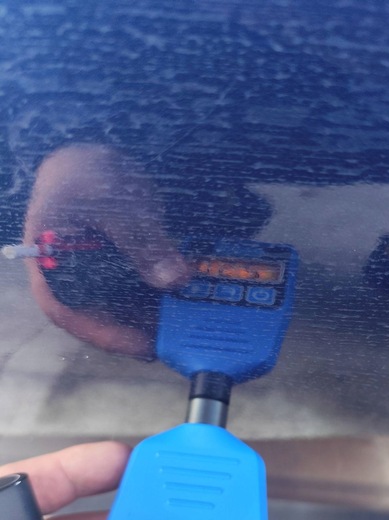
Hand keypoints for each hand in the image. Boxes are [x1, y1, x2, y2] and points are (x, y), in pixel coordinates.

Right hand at [24, 144, 189, 357]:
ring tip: (194, 322)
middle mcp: (72, 285)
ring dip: (159, 316)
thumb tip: (175, 279)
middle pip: (106, 318)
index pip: (71, 314)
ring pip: (127, 309)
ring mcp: (96, 282)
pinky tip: (190, 300)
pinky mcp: (119, 276)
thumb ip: (144, 242)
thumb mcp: (116, 206)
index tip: (147, 347)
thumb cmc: (86, 178)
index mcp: (50, 270)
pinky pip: (141, 293)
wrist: (89, 160)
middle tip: (184, 337)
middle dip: (145, 330)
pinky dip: (164, 297)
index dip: (109, 336)